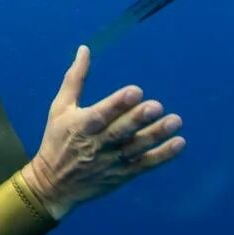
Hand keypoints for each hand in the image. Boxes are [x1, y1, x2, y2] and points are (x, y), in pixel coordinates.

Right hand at [21, 45, 184, 219]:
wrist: (54, 185)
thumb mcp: (60, 107)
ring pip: (137, 148)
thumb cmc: (57, 139)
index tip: (135, 91)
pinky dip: (163, 156)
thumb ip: (75, 78)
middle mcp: (97, 145)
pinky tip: (179, 143)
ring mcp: (112, 161)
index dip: (118, 104)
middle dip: (138, 119)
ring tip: (175, 121)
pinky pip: (146, 165)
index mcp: (81, 125)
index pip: (101, 114)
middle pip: (120, 132)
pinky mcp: (123, 175)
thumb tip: (85, 49)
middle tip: (157, 106)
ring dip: (156, 135)